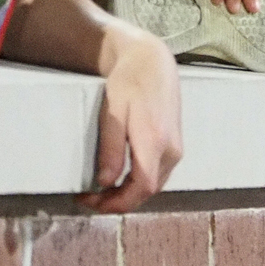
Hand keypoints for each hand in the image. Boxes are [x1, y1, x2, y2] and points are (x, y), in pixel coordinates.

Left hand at [77, 22, 182, 213]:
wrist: (153, 63)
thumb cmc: (129, 82)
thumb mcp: (113, 113)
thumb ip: (111, 149)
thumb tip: (105, 182)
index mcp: (155, 141)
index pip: (142, 188)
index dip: (116, 202)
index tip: (89, 200)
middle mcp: (172, 149)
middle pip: (148, 191)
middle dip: (119, 201)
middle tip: (89, 198)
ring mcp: (176, 148)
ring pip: (155, 185)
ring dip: (129, 193)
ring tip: (100, 190)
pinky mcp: (174, 144)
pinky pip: (158, 174)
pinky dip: (138, 183)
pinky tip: (120, 177)